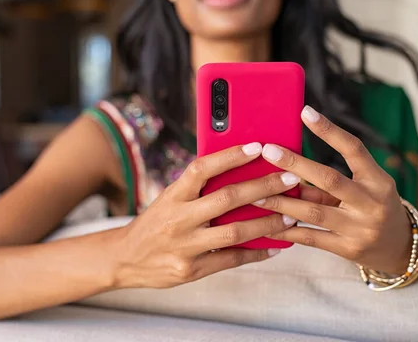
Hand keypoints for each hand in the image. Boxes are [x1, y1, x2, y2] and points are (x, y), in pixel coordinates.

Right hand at [111, 143, 298, 288]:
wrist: (125, 258)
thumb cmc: (155, 222)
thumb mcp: (169, 199)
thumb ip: (197, 189)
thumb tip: (239, 170)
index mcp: (173, 195)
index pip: (202, 168)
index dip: (231, 156)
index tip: (258, 147)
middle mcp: (178, 219)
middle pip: (227, 198)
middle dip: (264, 187)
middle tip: (291, 179)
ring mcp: (185, 246)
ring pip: (235, 232)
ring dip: (268, 223)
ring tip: (292, 216)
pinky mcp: (191, 270)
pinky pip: (231, 259)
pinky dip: (257, 252)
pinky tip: (277, 246)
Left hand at [254, 106, 411, 274]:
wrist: (401, 249)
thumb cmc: (375, 208)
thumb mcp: (363, 189)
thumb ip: (328, 182)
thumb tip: (287, 169)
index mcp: (379, 180)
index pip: (354, 149)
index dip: (329, 130)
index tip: (305, 112)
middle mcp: (372, 203)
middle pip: (329, 179)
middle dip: (296, 164)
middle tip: (269, 151)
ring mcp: (361, 228)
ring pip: (314, 211)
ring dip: (282, 202)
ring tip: (256, 194)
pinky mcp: (348, 250)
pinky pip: (311, 238)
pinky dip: (288, 231)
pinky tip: (266, 226)